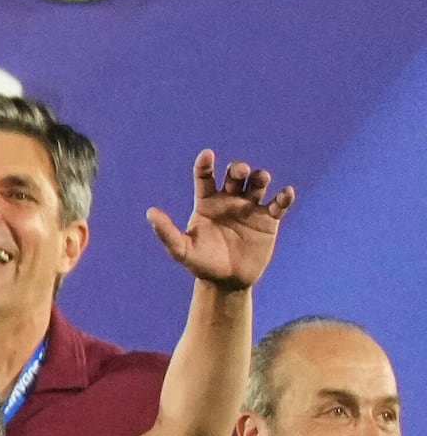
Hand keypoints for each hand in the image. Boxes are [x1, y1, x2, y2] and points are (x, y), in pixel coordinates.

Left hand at [148, 154, 290, 288]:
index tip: (207, 154)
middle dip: (239, 169)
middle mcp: (229, 200)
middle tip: (240, 172)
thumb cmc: (200, 263)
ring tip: (260, 180)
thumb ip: (166, 232)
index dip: (205, 164)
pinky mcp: (269, 220)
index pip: (205, 177)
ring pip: (258, 184)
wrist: (225, 281)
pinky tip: (286, 193)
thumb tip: (150, 212)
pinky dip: (285, 197)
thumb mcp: (181, 249)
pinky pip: (280, 204)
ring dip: (260, 178)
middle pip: (236, 176)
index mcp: (206, 202)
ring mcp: (250, 208)